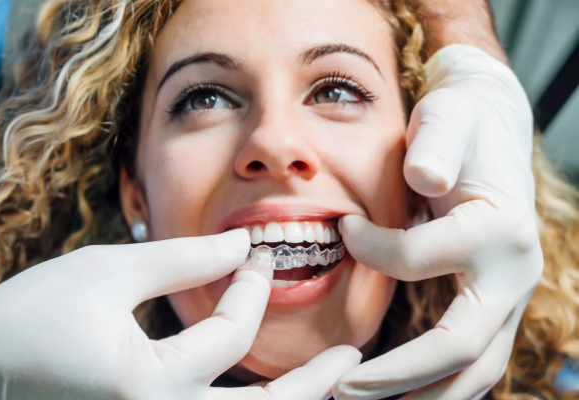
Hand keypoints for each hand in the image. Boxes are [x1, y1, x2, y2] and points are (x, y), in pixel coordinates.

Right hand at [0, 230, 359, 399]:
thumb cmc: (24, 318)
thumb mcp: (104, 273)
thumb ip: (179, 261)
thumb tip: (241, 248)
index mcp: (147, 385)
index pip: (228, 337)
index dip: (250, 289)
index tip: (258, 252)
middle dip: (312, 388)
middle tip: (352, 360)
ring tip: (327, 385)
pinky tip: (259, 395)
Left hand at [332, 45, 541, 398]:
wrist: (491, 130)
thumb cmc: (461, 125)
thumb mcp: (449, 117)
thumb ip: (437, 144)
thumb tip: (423, 179)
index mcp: (499, 229)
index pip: (419, 259)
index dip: (371, 250)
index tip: (340, 228)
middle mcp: (513, 274)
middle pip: (462, 347)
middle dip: (398, 376)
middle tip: (340, 390)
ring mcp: (507, 297)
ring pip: (476, 370)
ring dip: (421, 396)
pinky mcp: (494, 306)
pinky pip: (471, 361)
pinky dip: (436, 386)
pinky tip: (396, 395)